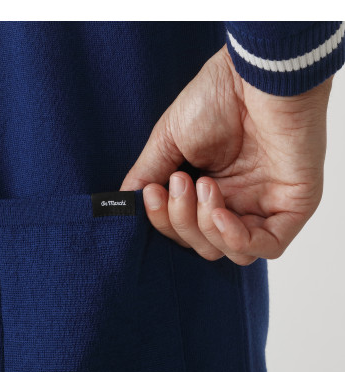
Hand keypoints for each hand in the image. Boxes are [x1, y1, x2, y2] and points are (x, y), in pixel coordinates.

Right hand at [120, 45, 332, 265]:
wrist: (255, 72)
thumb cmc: (215, 97)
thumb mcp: (169, 139)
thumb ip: (148, 173)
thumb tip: (125, 202)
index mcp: (209, 190)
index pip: (184, 230)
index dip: (164, 220)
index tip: (152, 191)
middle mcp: (237, 203)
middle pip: (205, 245)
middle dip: (182, 221)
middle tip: (180, 182)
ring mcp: (266, 206)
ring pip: (232, 252)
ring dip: (205, 228)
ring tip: (203, 185)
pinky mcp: (293, 206)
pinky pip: (268, 246)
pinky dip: (237, 240)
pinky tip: (219, 214)